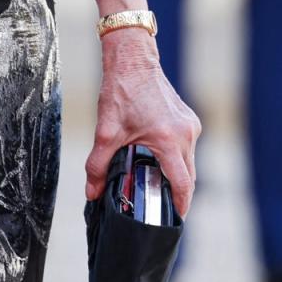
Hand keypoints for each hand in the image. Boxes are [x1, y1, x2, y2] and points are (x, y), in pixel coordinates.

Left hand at [85, 32, 201, 218]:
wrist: (132, 60)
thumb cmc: (121, 91)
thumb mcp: (106, 131)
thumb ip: (98, 165)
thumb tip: (92, 193)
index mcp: (168, 139)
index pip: (182, 184)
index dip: (179, 206)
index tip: (174, 221)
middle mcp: (185, 134)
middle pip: (188, 176)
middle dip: (177, 195)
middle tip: (162, 210)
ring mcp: (190, 125)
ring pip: (188, 162)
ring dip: (176, 176)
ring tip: (157, 188)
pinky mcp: (187, 119)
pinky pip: (186, 148)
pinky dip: (176, 159)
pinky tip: (158, 163)